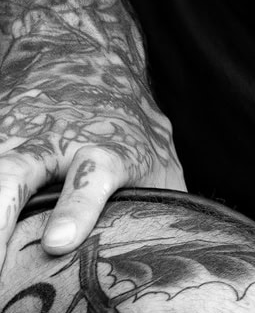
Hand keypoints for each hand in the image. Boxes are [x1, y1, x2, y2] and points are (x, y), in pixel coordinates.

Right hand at [0, 14, 186, 263]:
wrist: (84, 61)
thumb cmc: (128, 130)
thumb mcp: (156, 160)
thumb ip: (162, 203)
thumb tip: (179, 251)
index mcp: (104, 149)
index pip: (92, 177)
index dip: (76, 208)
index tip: (58, 243)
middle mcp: (51, 141)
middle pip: (17, 173)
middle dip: (0, 213)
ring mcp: (12, 138)